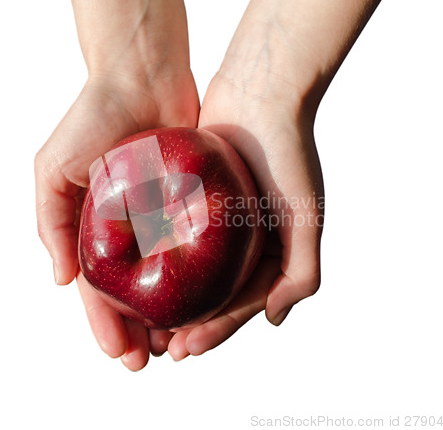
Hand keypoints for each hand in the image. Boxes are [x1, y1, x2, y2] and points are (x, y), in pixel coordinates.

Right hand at [35, 0, 198, 370]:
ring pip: (168, 276)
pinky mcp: (192, 199)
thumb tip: (62, 280)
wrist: (142, 74)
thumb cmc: (93, 116)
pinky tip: (209, 298)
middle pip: (135, 291)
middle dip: (141, 329)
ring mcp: (162, 215)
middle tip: (155, 360)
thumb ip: (51, 223)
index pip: (98, 289)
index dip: (106, 325)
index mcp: (94, 226)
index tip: (123, 355)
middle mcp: (129, 226)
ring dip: (173, 311)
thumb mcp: (53, 169)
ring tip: (184, 342)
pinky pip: (197, 246)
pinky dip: (200, 275)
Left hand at [166, 0, 403, 359]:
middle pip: (213, 291)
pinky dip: (159, 255)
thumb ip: (302, 272)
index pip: (243, 302)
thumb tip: (274, 320)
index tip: (186, 350)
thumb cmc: (288, 153)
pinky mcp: (193, 192)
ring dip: (171, 295)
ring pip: (190, 267)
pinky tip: (136, 272)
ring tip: (143, 320)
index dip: (217, 330)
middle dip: (189, 322)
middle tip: (160, 347)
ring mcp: (218, 216)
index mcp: (272, 248)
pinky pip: (174, 231)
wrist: (262, 91)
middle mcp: (245, 237)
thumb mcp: (306, 216)